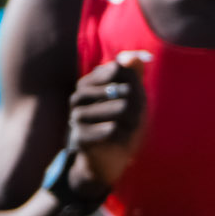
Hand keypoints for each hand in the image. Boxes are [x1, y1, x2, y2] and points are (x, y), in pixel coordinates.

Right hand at [66, 51, 149, 189]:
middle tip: (137, 115)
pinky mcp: (80, 137)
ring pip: (117, 108)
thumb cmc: (121, 124)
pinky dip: (121, 134)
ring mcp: (77, 117)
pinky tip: (121, 136)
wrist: (108, 160)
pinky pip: (110, 129)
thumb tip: (134, 56)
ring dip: (131, 120)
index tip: (137, 96)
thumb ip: (133, 75)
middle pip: (120, 88)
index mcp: (89, 83)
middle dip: (136, 103)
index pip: (118, 70)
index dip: (135, 83)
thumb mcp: (132, 98)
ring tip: (131, 126)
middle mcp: (79, 96)